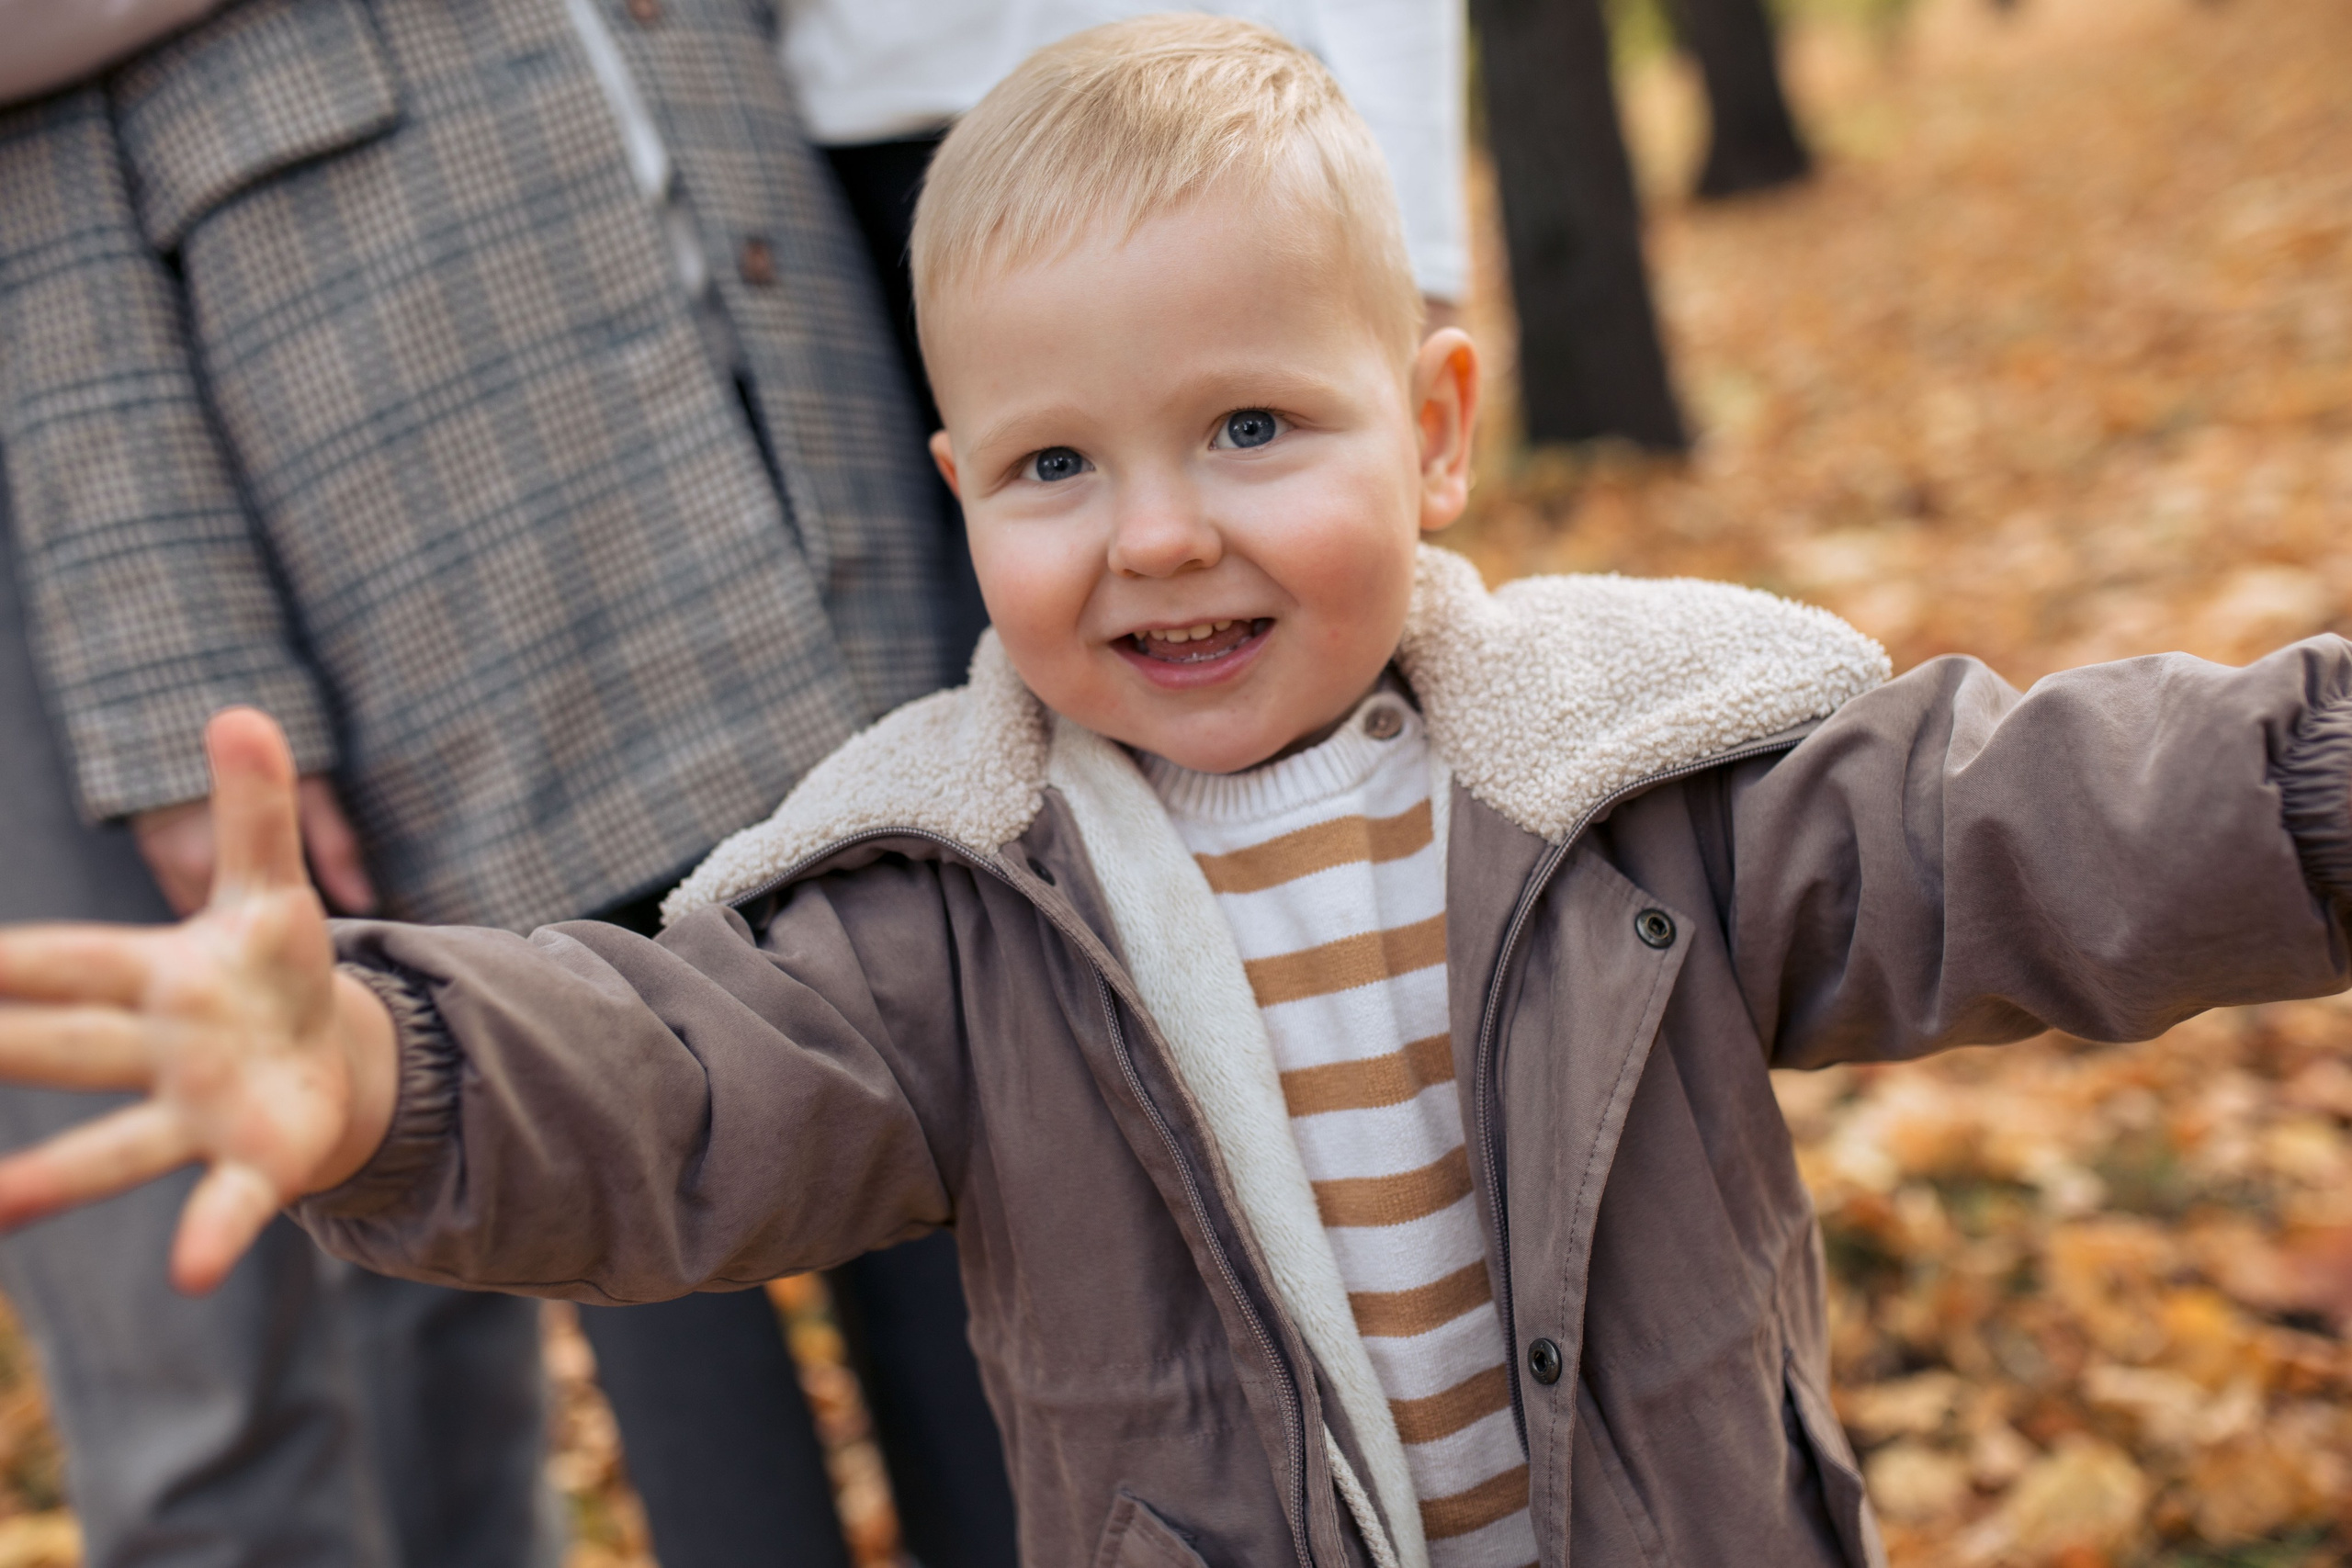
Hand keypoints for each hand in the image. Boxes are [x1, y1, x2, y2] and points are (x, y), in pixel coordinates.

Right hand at [0, 710, 397, 1292]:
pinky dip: (209, 1234)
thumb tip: (242, 710)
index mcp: (153, 976)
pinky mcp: (257, 1161)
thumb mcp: (271, 889)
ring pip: (114, 1145)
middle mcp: (156, 1050)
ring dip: (51, 1179)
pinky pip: (228, 1202)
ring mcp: (199, 1113)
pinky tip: (190, 1275)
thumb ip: (254, 810)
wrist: (333, 1062)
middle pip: (62, 1045)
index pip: (61, 961)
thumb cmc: (275, 971)